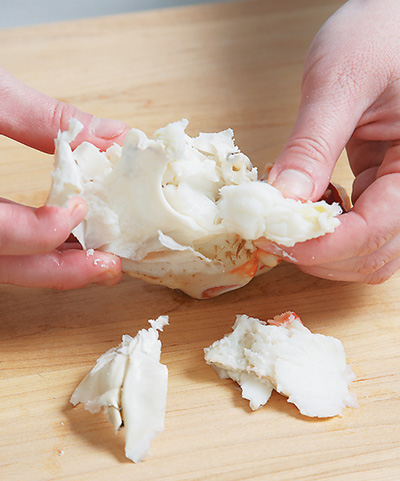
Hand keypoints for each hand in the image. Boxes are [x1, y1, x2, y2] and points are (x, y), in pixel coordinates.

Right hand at [0, 67, 127, 288]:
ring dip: (49, 263)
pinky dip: (31, 248)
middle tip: (107, 267)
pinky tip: (63, 238)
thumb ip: (44, 119)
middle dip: (59, 270)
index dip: (42, 231)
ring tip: (95, 257)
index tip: (78, 207)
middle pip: (0, 267)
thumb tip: (111, 135)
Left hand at [257, 0, 399, 283]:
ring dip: (322, 249)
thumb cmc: (380, 34)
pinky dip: (327, 231)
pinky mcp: (381, 187)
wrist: (390, 21)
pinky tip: (308, 203)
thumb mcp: (341, 82)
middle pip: (371, 255)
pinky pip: (358, 229)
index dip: (321, 247)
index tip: (272, 238)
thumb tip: (281, 200)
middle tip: (271, 232)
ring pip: (365, 251)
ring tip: (290, 215)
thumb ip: (312, 145)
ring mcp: (399, 191)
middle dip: (318, 254)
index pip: (374, 232)